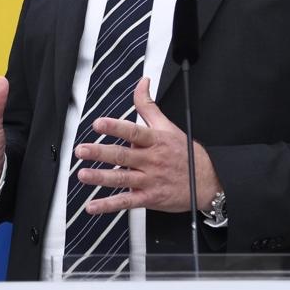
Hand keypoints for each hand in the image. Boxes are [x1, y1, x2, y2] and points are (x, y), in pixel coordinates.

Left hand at [74, 77, 222, 213]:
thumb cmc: (185, 153)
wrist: (208, 182)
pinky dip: (108, 205)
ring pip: (122, 179)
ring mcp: (150, 180)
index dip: (116, 127)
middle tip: (82, 150)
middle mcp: (151, 160)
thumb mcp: (168, 126)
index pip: (134, 132)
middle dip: (100, 153)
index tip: (99, 124)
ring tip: (83, 174)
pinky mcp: (149, 198)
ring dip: (101, 178)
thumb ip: (148, 106)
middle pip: (123, 156)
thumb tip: (141, 83)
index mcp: (155, 141)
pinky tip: (92, 206)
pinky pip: (126, 202)